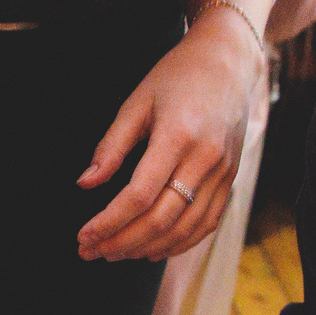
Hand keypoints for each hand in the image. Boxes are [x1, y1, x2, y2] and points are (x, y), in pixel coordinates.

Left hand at [76, 9, 258, 262]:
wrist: (229, 61)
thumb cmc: (177, 77)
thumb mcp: (137, 102)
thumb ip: (111, 146)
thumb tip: (85, 184)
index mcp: (178, 137)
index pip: (140, 195)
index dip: (109, 222)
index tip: (83, 236)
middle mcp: (206, 159)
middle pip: (162, 219)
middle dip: (122, 242)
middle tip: (90, 252)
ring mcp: (224, 172)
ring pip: (185, 228)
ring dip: (146, 248)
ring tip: (113, 253)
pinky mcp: (231, 179)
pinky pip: (207, 223)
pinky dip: (179, 243)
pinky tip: (151, 250)